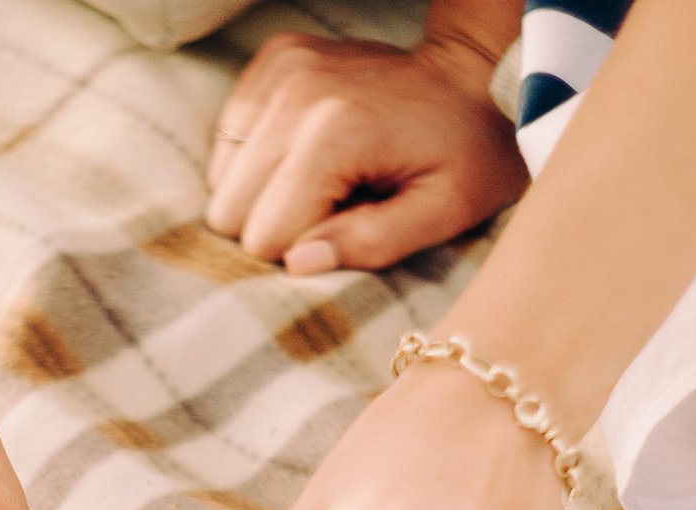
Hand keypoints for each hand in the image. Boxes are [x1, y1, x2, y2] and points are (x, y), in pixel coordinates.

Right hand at [207, 32, 527, 274]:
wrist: (473, 73)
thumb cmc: (467, 151)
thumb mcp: (443, 211)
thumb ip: (374, 243)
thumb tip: (298, 264)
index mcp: (335, 134)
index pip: (264, 235)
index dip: (302, 249)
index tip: (349, 227)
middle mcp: (296, 94)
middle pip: (229, 207)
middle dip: (275, 222)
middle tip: (336, 206)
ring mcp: (281, 70)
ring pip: (222, 175)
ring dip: (265, 190)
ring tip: (326, 177)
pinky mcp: (274, 60)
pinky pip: (229, 136)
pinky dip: (261, 155)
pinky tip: (309, 150)